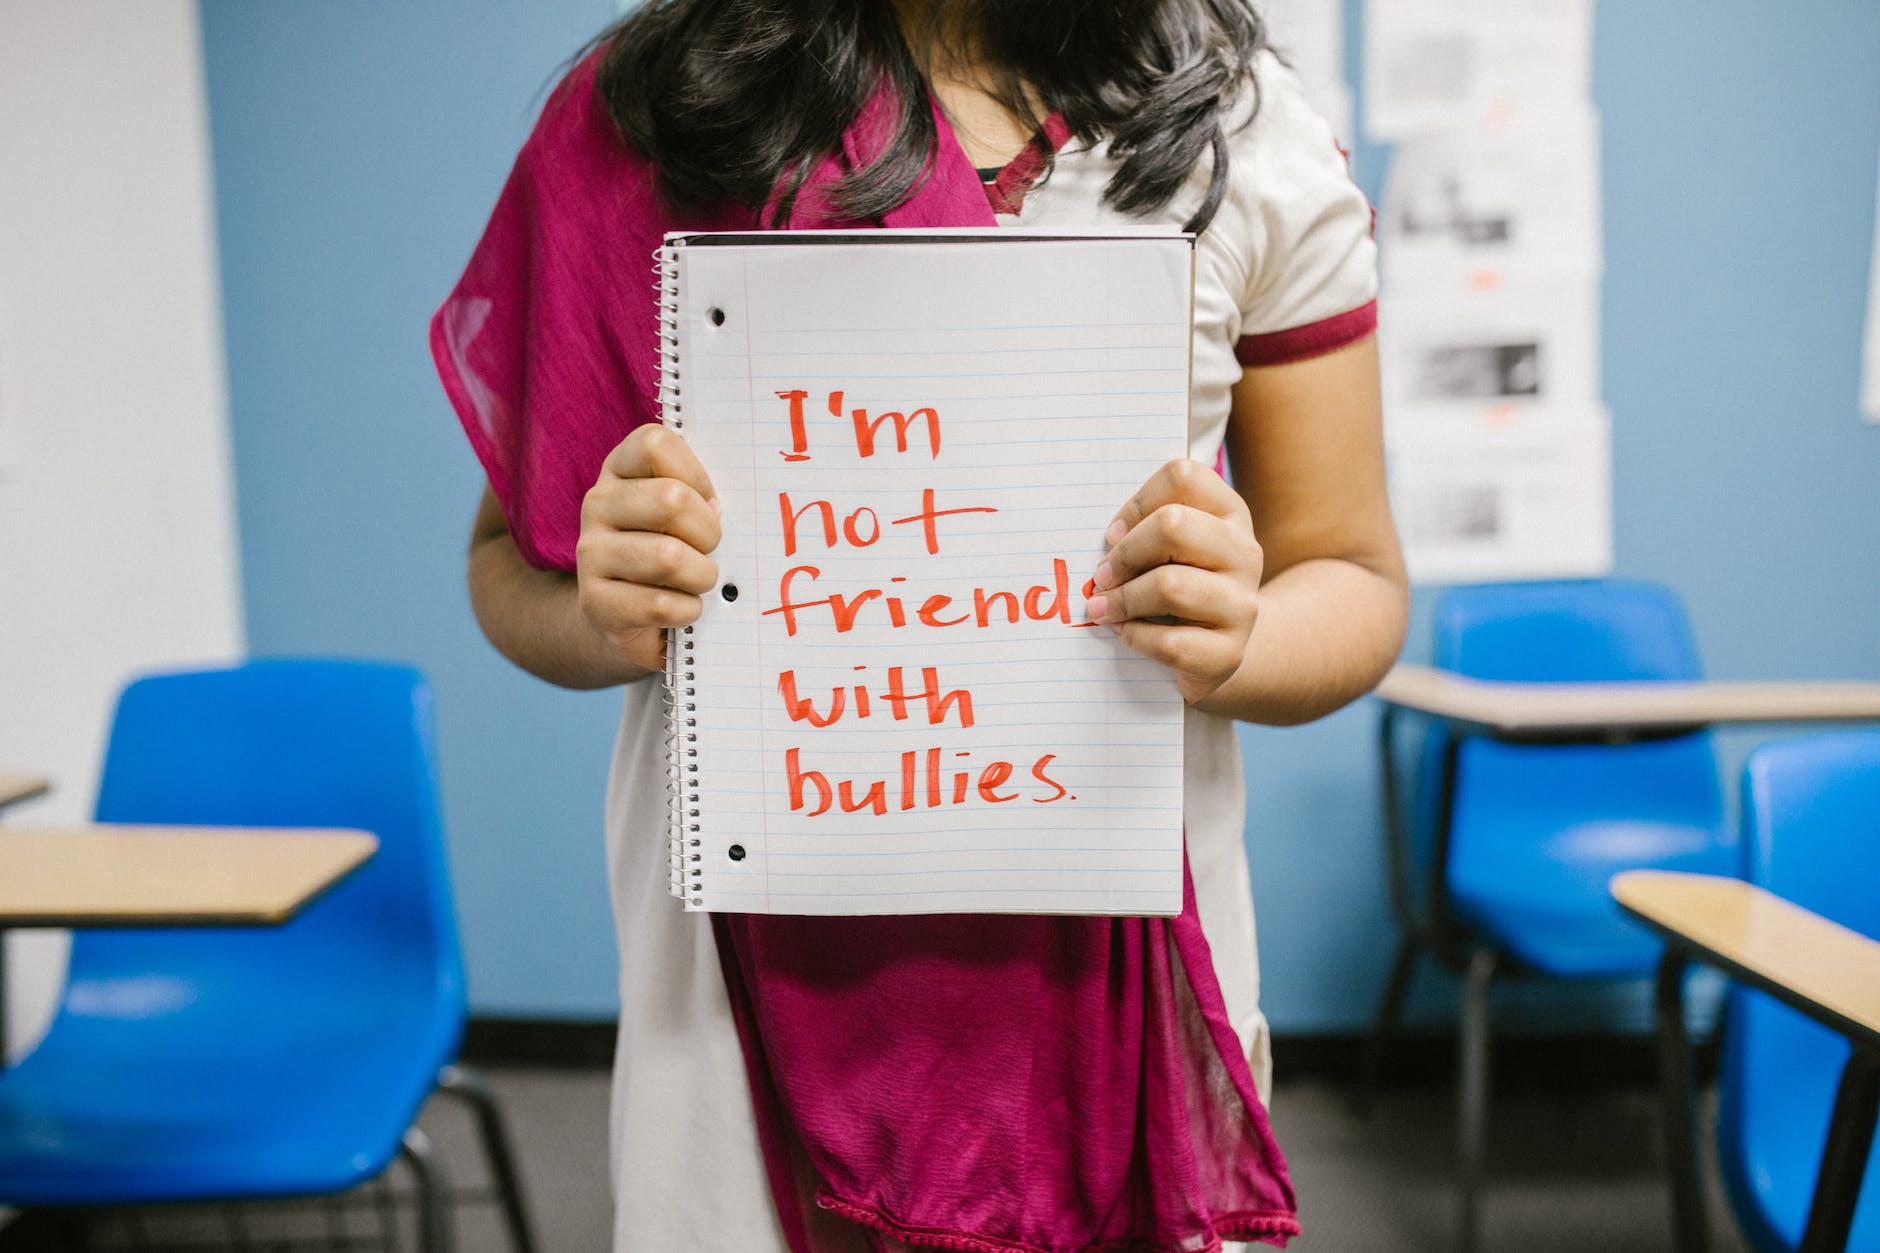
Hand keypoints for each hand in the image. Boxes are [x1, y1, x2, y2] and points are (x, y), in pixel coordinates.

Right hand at [575, 426, 721, 672]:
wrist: (624, 615)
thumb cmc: (670, 549)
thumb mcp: (684, 512)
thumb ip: (701, 495)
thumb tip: (717, 509)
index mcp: (620, 469)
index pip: (655, 445)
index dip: (696, 475)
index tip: (707, 501)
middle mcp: (598, 504)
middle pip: (671, 500)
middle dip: (708, 531)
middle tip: (709, 548)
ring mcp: (591, 553)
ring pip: (668, 557)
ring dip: (701, 576)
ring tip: (698, 580)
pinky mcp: (596, 602)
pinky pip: (660, 604)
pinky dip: (687, 610)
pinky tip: (683, 608)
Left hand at [1086, 458, 1262, 704]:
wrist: (1220, 650)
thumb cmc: (1182, 586)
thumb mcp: (1172, 549)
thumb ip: (1145, 528)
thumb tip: (1107, 539)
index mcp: (1229, 513)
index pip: (1183, 477)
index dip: (1137, 502)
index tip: (1114, 533)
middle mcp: (1244, 552)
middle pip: (1171, 526)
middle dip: (1124, 554)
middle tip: (1101, 576)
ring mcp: (1242, 603)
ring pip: (1169, 586)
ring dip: (1122, 599)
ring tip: (1102, 609)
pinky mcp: (1230, 653)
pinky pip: (1171, 642)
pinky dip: (1136, 637)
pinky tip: (1126, 634)